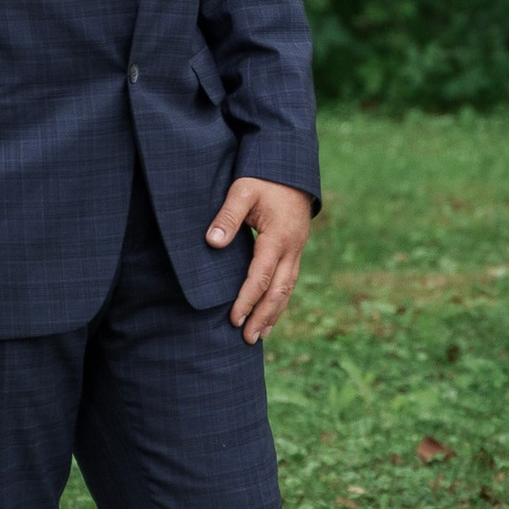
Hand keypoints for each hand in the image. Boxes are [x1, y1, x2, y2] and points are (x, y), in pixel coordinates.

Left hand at [211, 176, 311, 343]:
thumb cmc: (263, 179)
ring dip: (273, 314)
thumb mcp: (242, 190)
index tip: (234, 319)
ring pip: (287, 289)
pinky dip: (280, 301)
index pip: (261, 276)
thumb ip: (227, 216)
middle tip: (248, 339)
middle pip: (278, 291)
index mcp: (278, 237)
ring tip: (260, 336)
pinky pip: (289, 281)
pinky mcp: (295, 250)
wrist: (292, 170)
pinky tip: (271, 315)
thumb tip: (212, 243)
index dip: (247, 299)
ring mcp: (296, 250)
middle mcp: (292, 248)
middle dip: (263, 316)